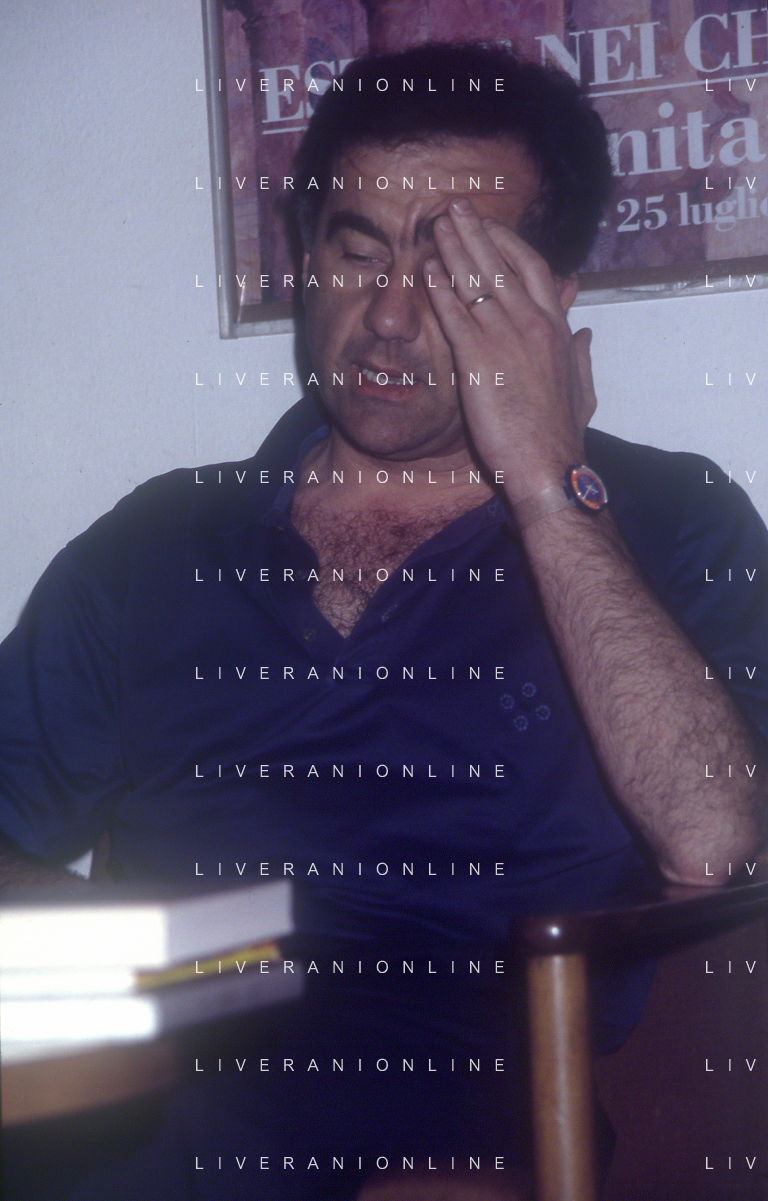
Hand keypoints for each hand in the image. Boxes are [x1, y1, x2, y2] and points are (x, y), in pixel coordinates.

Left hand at [424, 198, 596, 501]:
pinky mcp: (479, 360)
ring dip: (454, 249)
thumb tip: (587, 333)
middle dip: (477, 232)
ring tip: (435, 225)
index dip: (510, 244)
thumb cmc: (561, 438)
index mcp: (558, 330)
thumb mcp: (582, 392)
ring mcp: (506, 339)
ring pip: (477, 281)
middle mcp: (534, 325)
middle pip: (503, 264)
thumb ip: (582, 358)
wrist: (549, 467)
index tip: (491, 229)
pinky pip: (455, 314)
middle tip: (455, 207)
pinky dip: (440, 289)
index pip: (535, 270)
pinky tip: (426, 270)